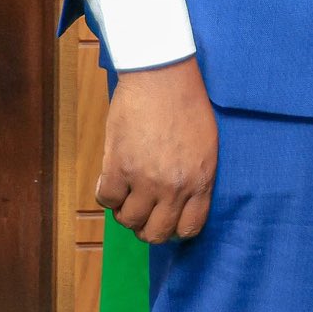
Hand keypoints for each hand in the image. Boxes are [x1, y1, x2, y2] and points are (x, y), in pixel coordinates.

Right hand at [97, 56, 217, 244]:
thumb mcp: (206, 145)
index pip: (190, 228)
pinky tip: (112, 179)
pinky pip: (106, 200)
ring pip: (128, 220)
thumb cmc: (188, 105)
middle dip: (148, 227)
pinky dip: (107, 193)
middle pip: (156, 233)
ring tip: (128, 192)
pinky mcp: (118, 168)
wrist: (163, 77)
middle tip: (143, 211)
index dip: (175, 229)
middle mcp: (175, 187)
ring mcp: (145, 180)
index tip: (167, 220)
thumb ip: (195, 176)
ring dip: (125, 211)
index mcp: (202, 180)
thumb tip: (180, 201)